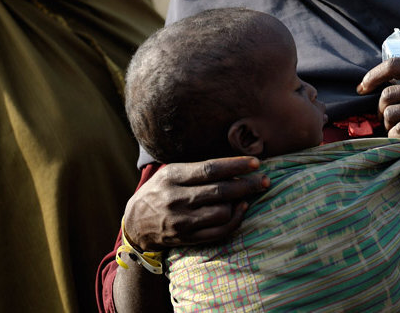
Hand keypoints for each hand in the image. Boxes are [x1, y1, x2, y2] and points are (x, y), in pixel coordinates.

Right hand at [122, 156, 269, 251]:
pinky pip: (219, 231)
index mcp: (172, 176)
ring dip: (239, 202)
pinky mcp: (187, 237)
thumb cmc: (160, 191)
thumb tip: (234, 165)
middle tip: (264, 180)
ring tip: (247, 194)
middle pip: (220, 191)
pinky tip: (241, 209)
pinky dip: (235, 219)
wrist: (135, 223)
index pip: (210, 169)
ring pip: (222, 212)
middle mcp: (176, 198)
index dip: (236, 165)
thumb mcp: (170, 173)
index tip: (255, 162)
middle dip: (247, 184)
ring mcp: (182, 220)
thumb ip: (197, 169)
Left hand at [357, 58, 399, 162]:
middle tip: (385, 118)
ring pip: (392, 113)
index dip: (372, 77)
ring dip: (387, 124)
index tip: (362, 88)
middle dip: (380, 109)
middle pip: (388, 94)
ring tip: (395, 129)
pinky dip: (396, 136)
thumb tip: (390, 80)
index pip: (393, 66)